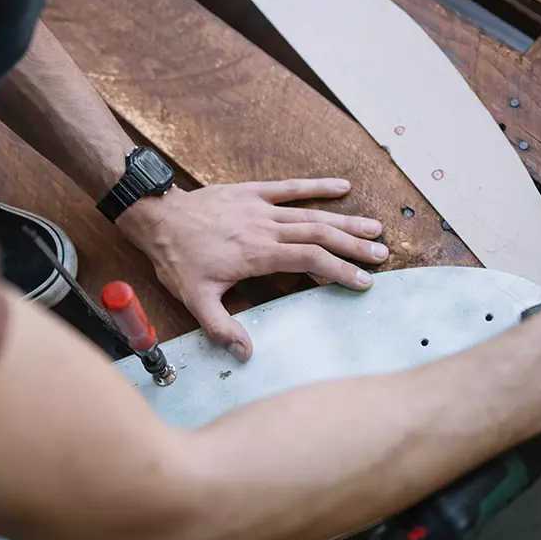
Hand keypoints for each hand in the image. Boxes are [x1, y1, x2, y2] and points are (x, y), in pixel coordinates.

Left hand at [118, 179, 387, 360]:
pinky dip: (317, 186)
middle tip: (381, 255)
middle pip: (320, 235)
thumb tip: (245, 354)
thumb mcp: (194, 299)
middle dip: (354, 246)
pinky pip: (290, 187)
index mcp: (258, 255)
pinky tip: (342, 185)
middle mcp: (267, 229)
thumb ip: (221, 327)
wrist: (158, 218)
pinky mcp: (253, 191)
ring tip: (375, 227)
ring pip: (312, 213)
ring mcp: (262, 207)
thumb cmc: (177, 259)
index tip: (363, 281)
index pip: (310, 261)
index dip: (340, 270)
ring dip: (345, 220)